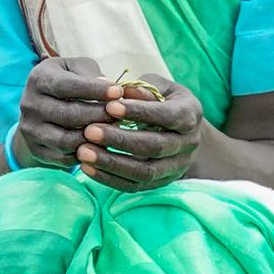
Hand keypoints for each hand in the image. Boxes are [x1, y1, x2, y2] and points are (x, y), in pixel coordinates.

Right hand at [14, 57, 119, 168]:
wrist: (42, 107)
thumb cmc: (69, 82)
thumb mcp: (78, 69)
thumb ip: (93, 76)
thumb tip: (113, 92)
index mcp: (38, 78)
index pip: (66, 85)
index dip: (94, 90)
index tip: (118, 92)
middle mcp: (29, 104)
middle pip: (68, 114)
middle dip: (99, 115)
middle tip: (121, 114)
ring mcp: (30, 129)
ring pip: (66, 140)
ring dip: (94, 137)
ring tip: (113, 130)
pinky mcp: (35, 150)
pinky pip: (64, 158)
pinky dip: (85, 153)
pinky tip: (100, 144)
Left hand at [76, 74, 205, 191]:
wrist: (180, 131)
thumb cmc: (163, 101)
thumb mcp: (158, 87)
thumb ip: (142, 89)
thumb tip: (121, 91)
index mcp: (190, 115)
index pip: (166, 116)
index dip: (139, 112)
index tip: (109, 106)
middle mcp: (188, 144)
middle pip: (155, 147)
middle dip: (120, 140)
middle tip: (89, 131)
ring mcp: (176, 167)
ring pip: (145, 172)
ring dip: (112, 163)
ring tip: (83, 152)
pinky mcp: (160, 183)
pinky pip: (135, 186)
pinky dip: (109, 179)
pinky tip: (87, 168)